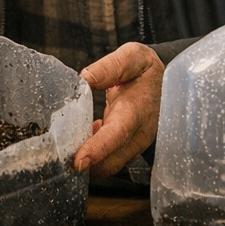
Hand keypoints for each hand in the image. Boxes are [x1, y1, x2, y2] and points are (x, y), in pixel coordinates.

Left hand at [74, 42, 162, 178]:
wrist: (167, 83)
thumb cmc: (146, 70)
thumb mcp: (132, 57)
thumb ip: (110, 66)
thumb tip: (85, 78)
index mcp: (137, 110)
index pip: (117, 134)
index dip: (97, 150)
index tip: (78, 161)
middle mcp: (138, 134)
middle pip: (111, 162)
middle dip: (85, 168)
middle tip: (57, 162)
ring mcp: (134, 145)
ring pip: (108, 167)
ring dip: (86, 166)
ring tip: (63, 154)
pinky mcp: (127, 149)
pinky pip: (107, 162)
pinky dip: (91, 158)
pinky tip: (78, 142)